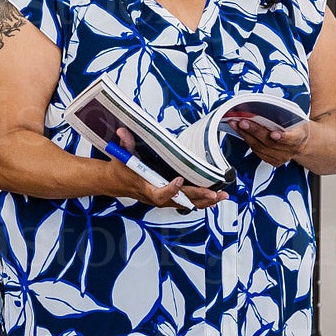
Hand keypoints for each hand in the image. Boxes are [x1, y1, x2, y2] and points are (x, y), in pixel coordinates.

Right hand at [93, 128, 226, 210]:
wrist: (114, 183)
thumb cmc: (119, 170)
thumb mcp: (120, 156)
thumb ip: (124, 144)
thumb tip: (123, 132)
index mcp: (144, 187)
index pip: (157, 194)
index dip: (169, 189)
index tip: (180, 180)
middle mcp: (154, 196)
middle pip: (178, 200)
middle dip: (197, 196)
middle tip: (213, 193)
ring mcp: (162, 200)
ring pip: (185, 204)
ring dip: (204, 201)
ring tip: (220, 197)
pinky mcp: (167, 199)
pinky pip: (185, 203)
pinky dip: (200, 202)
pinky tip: (214, 199)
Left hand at [231, 114, 311, 161]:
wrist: (301, 141)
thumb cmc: (296, 126)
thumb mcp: (296, 116)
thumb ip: (286, 113)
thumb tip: (268, 104)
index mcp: (299, 137)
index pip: (291, 139)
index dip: (282, 137)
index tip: (274, 134)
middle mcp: (290, 150)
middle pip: (270, 142)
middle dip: (254, 131)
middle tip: (242, 122)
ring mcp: (281, 157)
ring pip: (260, 148)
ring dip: (246, 135)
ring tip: (236, 125)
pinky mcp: (273, 161)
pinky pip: (257, 152)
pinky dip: (248, 141)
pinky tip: (241, 132)